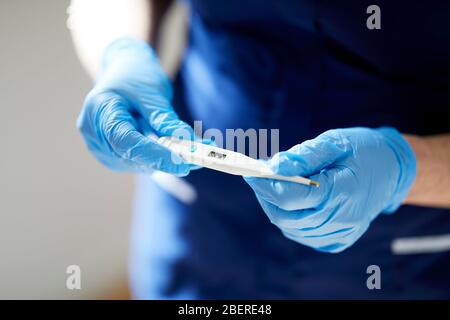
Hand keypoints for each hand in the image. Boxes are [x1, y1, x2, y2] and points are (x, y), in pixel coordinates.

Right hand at [77, 38, 194, 175]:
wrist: (122, 71)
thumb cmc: (135, 76)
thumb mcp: (152, 92)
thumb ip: (166, 119)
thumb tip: (188, 142)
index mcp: (100, 112)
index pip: (127, 142)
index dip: (155, 155)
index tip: (182, 163)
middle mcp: (95, 135)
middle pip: (133, 156)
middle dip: (168, 159)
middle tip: (201, 157)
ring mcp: (103, 147)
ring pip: (139, 163)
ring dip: (167, 160)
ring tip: (197, 151)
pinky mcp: (115, 154)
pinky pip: (140, 161)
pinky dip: (161, 158)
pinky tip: (180, 152)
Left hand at [245, 127, 415, 252]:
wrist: (393, 170)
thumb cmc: (363, 150)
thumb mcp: (335, 143)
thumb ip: (303, 155)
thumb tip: (272, 166)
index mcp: (342, 191)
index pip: (290, 197)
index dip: (266, 186)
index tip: (251, 172)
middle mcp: (342, 218)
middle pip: (286, 216)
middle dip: (266, 197)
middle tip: (257, 178)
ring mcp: (341, 233)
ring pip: (292, 228)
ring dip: (276, 208)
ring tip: (273, 187)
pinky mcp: (340, 240)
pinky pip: (304, 234)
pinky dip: (290, 220)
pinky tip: (292, 203)